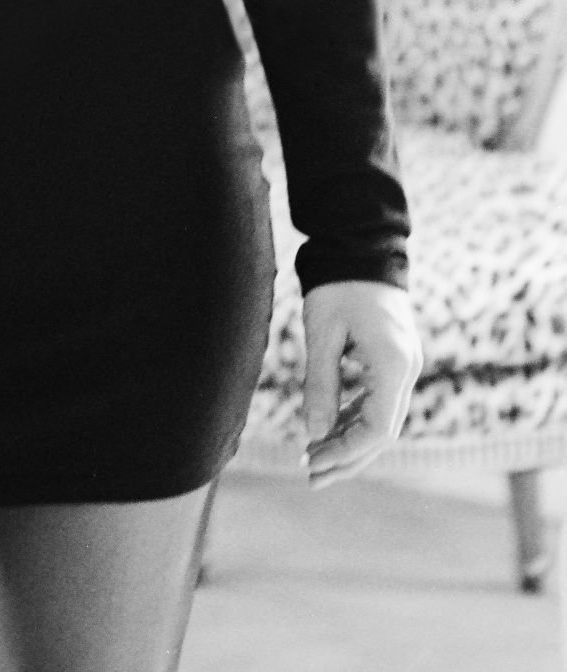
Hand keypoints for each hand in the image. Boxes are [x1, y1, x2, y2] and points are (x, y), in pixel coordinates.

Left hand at [301, 280, 421, 488]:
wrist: (360, 242)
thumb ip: (321, 386)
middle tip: (311, 476)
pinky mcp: (394, 357)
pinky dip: (355, 417)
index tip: (312, 462)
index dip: (345, 453)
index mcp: (393, 365)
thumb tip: (315, 435)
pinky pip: (378, 400)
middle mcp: (406, 369)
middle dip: (347, 457)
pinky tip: (328, 428)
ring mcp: (404, 364)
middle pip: (382, 433)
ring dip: (349, 440)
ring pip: (381, 419)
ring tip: (313, 457)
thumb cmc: (337, 284)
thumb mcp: (322, 334)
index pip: (377, 431)